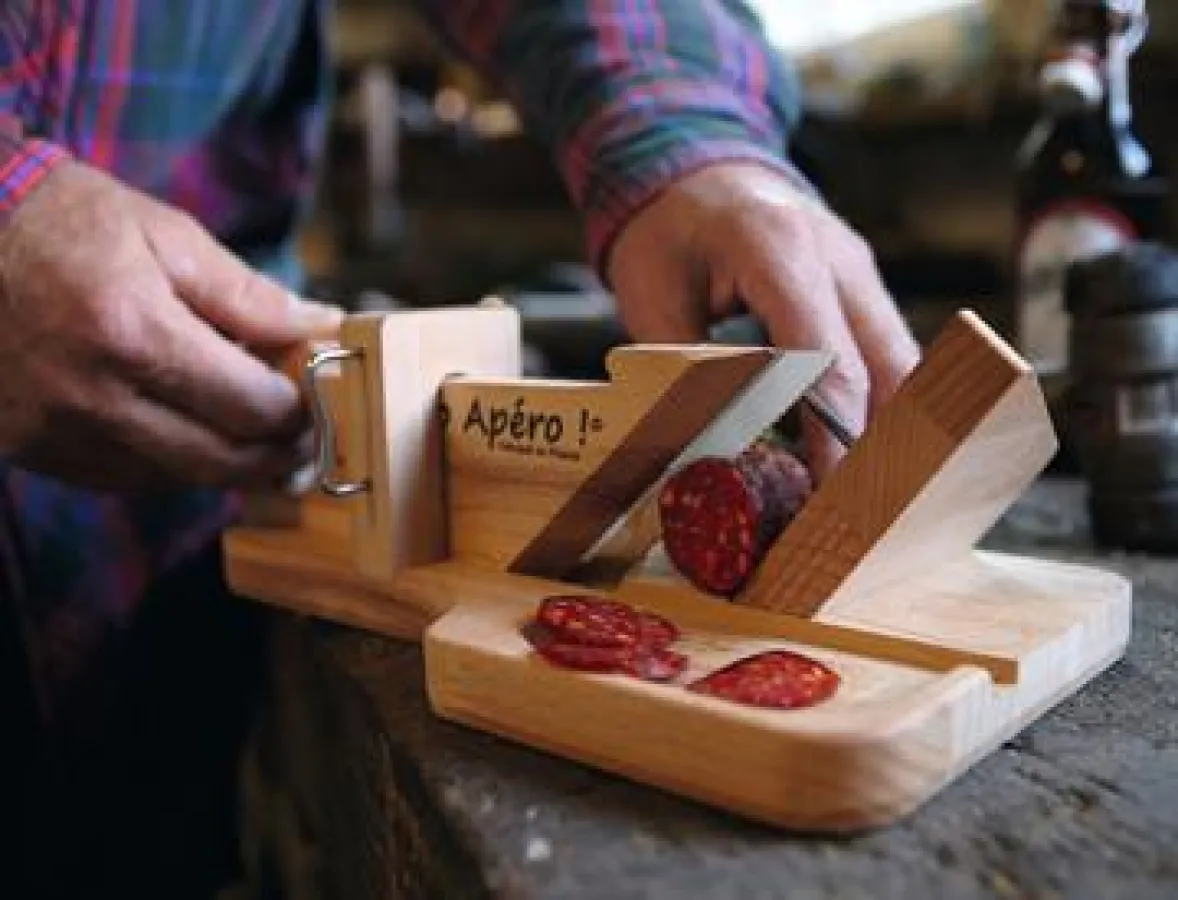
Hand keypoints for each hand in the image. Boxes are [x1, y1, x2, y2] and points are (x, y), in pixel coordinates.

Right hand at [0, 159, 341, 491]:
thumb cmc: (62, 221)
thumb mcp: (165, 234)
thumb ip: (248, 294)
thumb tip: (322, 326)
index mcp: (134, 331)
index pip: (249, 404)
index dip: (296, 410)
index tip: (313, 399)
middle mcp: (93, 393)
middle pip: (218, 460)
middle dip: (273, 455)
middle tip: (300, 439)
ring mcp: (54, 429)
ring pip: (174, 479)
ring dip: (224, 466)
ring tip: (250, 434)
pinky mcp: (29, 447)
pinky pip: (122, 479)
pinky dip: (168, 466)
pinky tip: (186, 432)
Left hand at [607, 162, 920, 479]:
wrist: (695, 170)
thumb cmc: (667, 232)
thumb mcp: (653, 298)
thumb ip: (688, 372)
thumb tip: (716, 453)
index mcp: (779, 248)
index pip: (826, 360)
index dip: (833, 436)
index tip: (830, 496)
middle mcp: (838, 257)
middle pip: (887, 367)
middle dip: (878, 446)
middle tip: (860, 512)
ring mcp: (860, 271)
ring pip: (901, 365)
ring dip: (888, 430)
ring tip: (863, 494)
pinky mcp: (863, 289)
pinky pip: (886, 355)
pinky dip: (878, 406)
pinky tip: (859, 453)